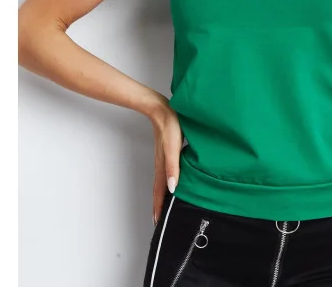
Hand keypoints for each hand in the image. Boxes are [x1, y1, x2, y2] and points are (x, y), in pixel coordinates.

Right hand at [149, 98, 183, 225]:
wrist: (161, 109)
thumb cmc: (169, 126)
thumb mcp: (173, 147)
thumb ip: (173, 167)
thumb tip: (173, 188)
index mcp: (162, 167)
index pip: (160, 192)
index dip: (159, 207)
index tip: (158, 222)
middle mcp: (161, 165)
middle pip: (159, 190)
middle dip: (159, 205)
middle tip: (160, 219)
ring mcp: (162, 158)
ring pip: (162, 181)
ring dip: (162, 194)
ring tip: (165, 204)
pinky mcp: (166, 151)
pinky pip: (165, 171)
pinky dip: (167, 181)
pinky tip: (172, 180)